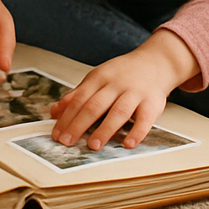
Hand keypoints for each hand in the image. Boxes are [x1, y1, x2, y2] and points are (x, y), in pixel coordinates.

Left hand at [50, 29, 199, 149]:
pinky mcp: (152, 103)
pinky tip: (128, 144)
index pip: (79, 99)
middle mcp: (116, 84)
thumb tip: (53, 112)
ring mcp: (135, 93)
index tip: (57, 134)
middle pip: (95, 105)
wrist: (155, 62)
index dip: (67, 117)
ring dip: (105, 129)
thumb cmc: (122, 74)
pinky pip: (145, 119)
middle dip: (79, 124)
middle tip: (67, 142)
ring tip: (93, 146)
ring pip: (118, 111)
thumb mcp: (97, 78)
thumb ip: (77, 95)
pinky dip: (137, 132)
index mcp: (99, 78)